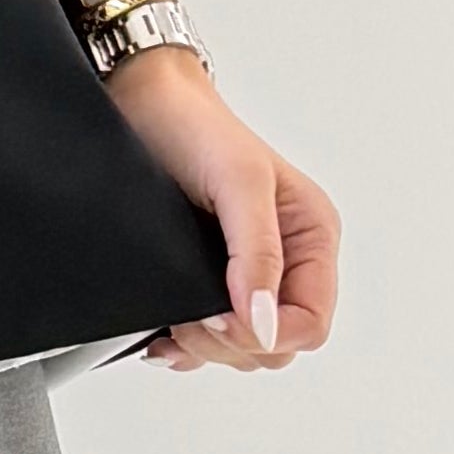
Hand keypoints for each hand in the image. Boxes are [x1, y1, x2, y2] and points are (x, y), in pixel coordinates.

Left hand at [107, 49, 339, 376]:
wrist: (142, 104)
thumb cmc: (196, 129)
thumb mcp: (239, 183)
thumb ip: (257, 254)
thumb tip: (264, 322)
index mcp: (311, 238)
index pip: (311, 324)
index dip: (268, 334)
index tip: (222, 316)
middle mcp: (287, 261)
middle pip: (278, 346)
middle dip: (233, 342)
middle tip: (192, 315)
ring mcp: (247, 275)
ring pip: (245, 350)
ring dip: (207, 347)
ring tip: (177, 318)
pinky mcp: (208, 281)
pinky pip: (210, 343)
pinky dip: (186, 348)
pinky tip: (165, 335)